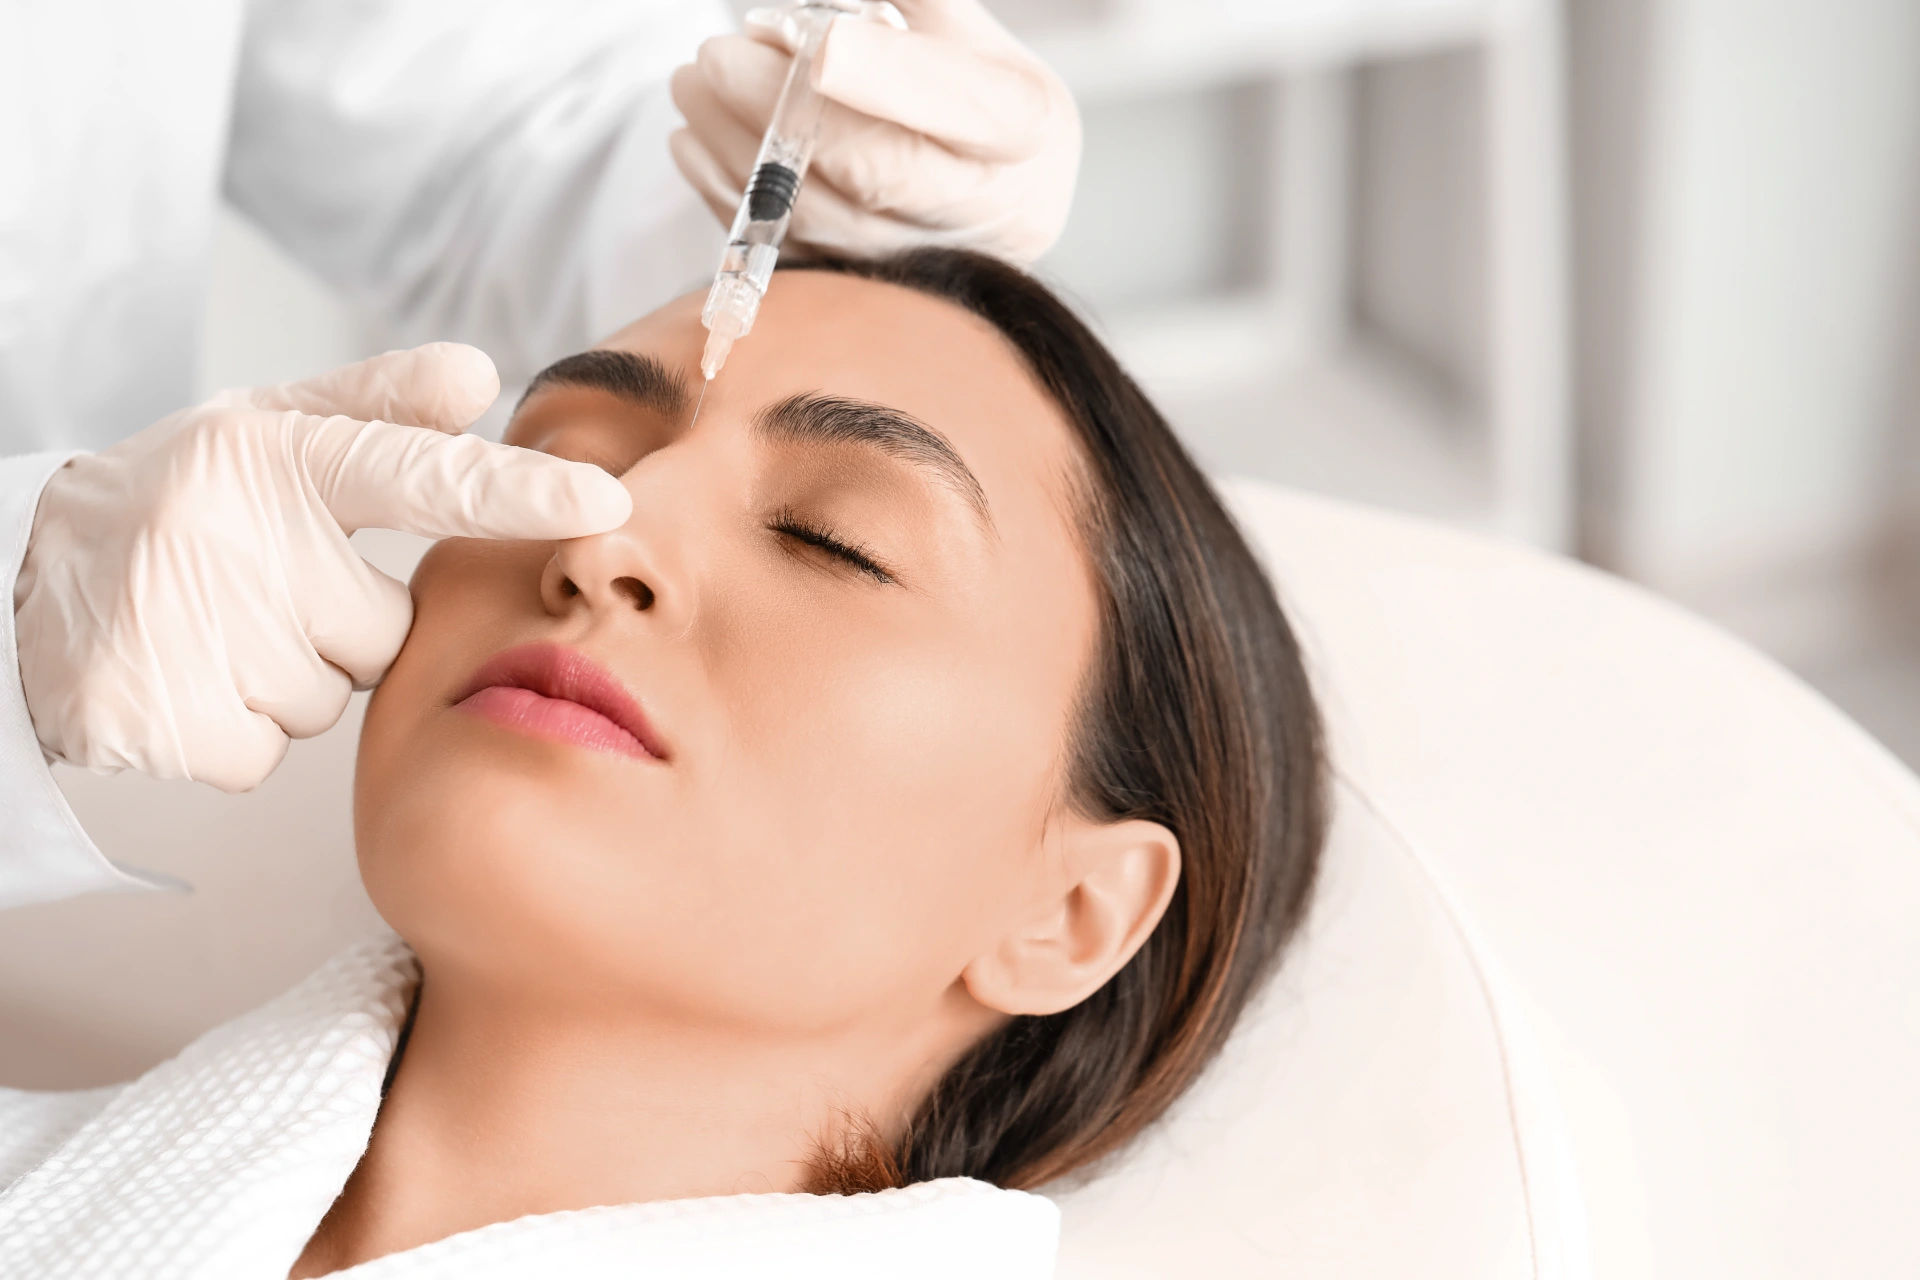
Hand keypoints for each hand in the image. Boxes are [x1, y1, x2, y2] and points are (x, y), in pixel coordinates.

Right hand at [13, 343, 631, 791]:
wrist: (13, 579)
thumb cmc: (177, 500)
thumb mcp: (263, 429)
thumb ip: (377, 406)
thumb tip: (481, 372)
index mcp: (268, 456)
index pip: (417, 474)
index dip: (515, 492)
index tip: (606, 502)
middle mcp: (230, 533)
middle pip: (380, 632)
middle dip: (334, 626)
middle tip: (253, 591)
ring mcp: (189, 628)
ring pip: (323, 696)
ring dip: (282, 679)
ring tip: (205, 629)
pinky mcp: (157, 718)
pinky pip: (263, 752)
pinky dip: (232, 732)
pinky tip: (179, 680)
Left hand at [669, 0, 1080, 263]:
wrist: (994, 194)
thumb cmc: (974, 93)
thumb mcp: (965, 34)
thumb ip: (912, 5)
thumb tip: (818, 9)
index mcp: (1027, 130)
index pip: (971, 108)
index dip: (893, 80)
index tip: (823, 44)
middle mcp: (986, 211)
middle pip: (881, 171)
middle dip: (783, 108)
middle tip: (715, 55)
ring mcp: (924, 260)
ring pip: (821, 215)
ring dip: (737, 148)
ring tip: (691, 85)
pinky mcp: (868, 289)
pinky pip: (789, 248)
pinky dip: (730, 194)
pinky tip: (696, 141)